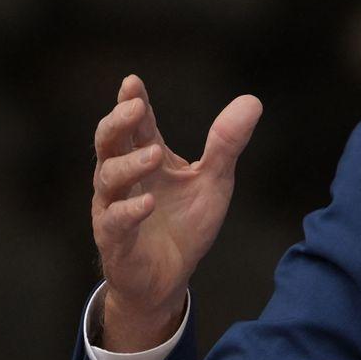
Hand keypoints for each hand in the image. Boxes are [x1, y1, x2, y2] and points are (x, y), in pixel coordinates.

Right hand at [91, 75, 261, 351]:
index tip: (132, 82)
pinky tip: (149, 202)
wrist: (169, 277)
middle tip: (134, 106)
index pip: (136, 125)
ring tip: (154, 154)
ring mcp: (114, 207)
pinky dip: (130, 210)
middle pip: (108, 142)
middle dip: (118, 123)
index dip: (132, 102)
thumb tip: (252, 101)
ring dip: (129, 164)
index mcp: (146, 158)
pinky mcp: (115, 240)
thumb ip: (227, 144)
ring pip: (107, 178)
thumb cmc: (185, 223)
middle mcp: (124, 179)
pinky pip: (114, 222)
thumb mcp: (214, 180)